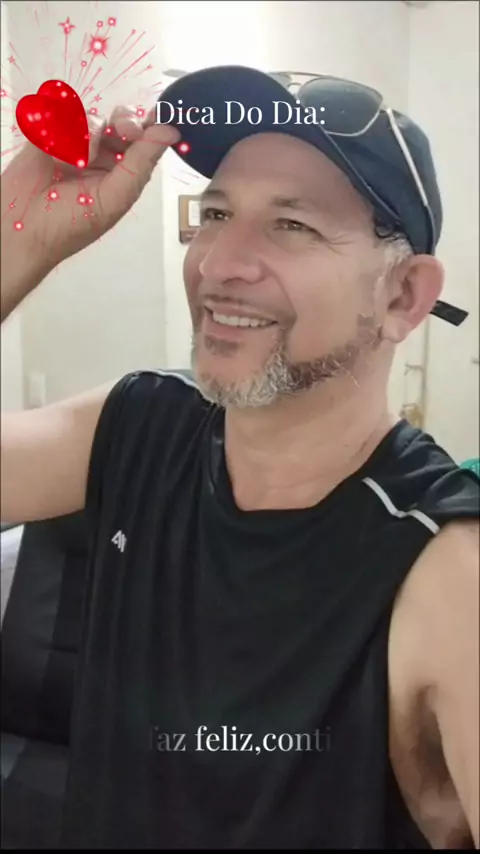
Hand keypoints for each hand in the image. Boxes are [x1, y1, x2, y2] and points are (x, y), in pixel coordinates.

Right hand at [0, 105, 180, 273]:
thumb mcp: (114, 198)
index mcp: (122, 173)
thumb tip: (171, 132)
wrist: (21, 228)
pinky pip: (60, 115)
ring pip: (92, 116)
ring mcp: (74, 143)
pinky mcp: (48, 134)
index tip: (160, 116)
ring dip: (87, 135)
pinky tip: (52, 154)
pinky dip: (60, 132)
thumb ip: (141, 163)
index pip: (144, 141)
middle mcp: (102, 156)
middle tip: (124, 129)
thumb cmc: (70, 225)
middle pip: (122, 120)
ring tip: (74, 163)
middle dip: (125, 120)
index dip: (152, 126)